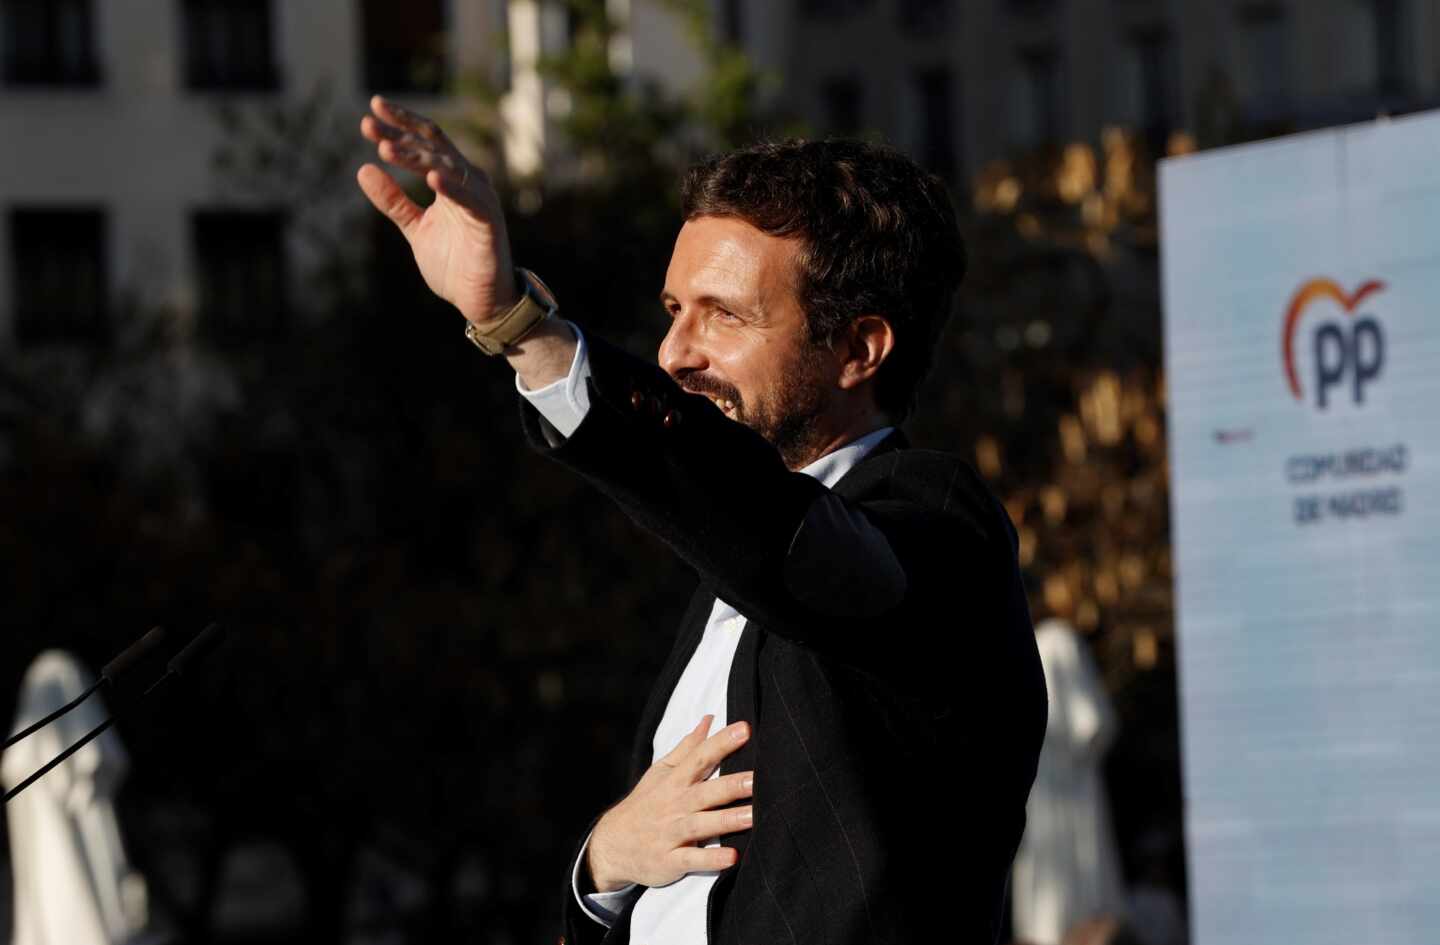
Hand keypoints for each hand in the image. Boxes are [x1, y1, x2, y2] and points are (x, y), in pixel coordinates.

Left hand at [356, 95, 518, 323]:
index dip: (400, 126)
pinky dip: (452, 188)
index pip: (425, 142)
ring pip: (447, 168)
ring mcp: (480, 199)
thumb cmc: (454, 263)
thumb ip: (393, 201)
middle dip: (400, 134)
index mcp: (450, 180)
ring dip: (417, 158)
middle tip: (368, 125)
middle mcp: (467, 182)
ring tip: (386, 149)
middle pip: (433, 146)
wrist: (480, 300)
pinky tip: (429, 179)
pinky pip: (471, 200)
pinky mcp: (489, 222)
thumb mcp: (415, 228)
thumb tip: (363, 169)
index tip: (370, 114)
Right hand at [587, 715, 754, 891]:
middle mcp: (674, 805)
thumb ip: (688, 748)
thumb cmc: (645, 804)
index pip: (700, 757)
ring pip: (702, 824)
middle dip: (732, 785)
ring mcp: (671, 833)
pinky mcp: (670, 861)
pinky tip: (732, 857)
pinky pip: (692, 860)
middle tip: (757, 778)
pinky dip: (711, 859)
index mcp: (675, 781)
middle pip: (706, 792)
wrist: (612, 845)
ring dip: (728, 820)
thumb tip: (709, 720)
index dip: (721, 743)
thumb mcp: (660, 772)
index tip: (744, 729)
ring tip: (753, 815)